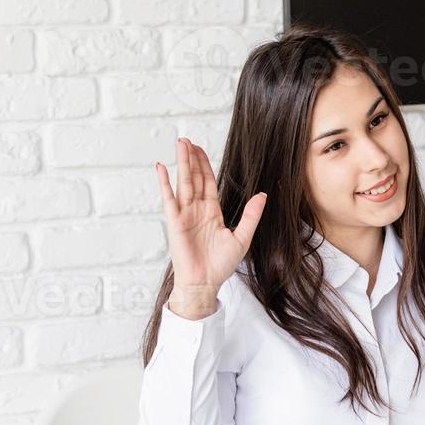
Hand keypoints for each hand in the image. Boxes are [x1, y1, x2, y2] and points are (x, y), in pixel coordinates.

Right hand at [154, 137, 266, 318]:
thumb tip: (262, 195)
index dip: (204, 165)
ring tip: (180, 144)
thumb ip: (251, 215)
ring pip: (183, 183)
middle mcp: (197, 210)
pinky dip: (164, 183)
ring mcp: (185, 215)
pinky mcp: (174, 222)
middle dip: (191, 158)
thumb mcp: (242, 237)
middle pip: (194, 178)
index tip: (200, 149)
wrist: (205, 284)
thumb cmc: (220, 266)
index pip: (208, 182)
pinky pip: (169, 198)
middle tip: (187, 140)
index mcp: (212, 212)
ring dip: (181, 163)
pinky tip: (162, 168)